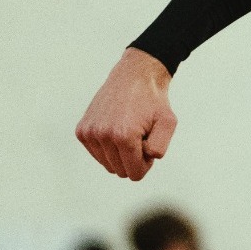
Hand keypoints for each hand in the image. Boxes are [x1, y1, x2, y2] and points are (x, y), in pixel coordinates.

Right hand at [75, 48, 175, 180]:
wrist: (134, 76)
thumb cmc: (154, 101)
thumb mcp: (168, 123)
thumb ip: (159, 148)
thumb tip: (143, 160)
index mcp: (123, 136)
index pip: (135, 173)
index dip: (146, 162)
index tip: (149, 142)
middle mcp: (102, 135)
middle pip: (120, 171)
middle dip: (134, 158)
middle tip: (140, 135)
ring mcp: (89, 132)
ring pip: (108, 165)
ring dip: (121, 153)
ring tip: (128, 130)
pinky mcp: (81, 130)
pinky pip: (98, 154)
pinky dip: (109, 147)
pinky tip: (116, 128)